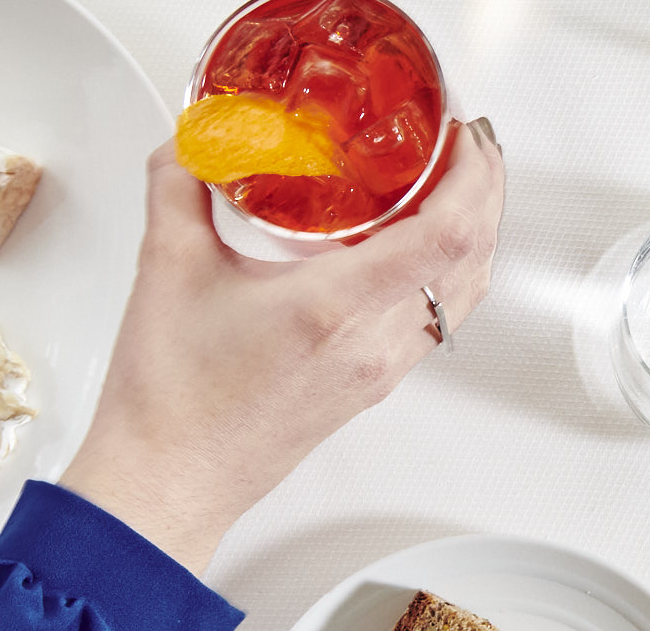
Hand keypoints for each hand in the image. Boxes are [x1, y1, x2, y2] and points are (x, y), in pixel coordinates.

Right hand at [63, 118, 507, 572]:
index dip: (470, 174)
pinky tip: (418, 246)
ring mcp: (381, 367)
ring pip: (465, 291)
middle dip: (484, 189)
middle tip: (464, 140)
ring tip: (455, 182)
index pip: (444, 234)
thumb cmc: (171, 398)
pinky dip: (447, 271)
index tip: (459, 132)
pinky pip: (437, 318)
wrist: (170, 479)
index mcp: (334, 306)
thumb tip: (194, 138)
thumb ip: (180, 184)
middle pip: (473, 256)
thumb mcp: (165, 265)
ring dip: (474, 231)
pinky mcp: (374, 383)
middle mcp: (373, 341)